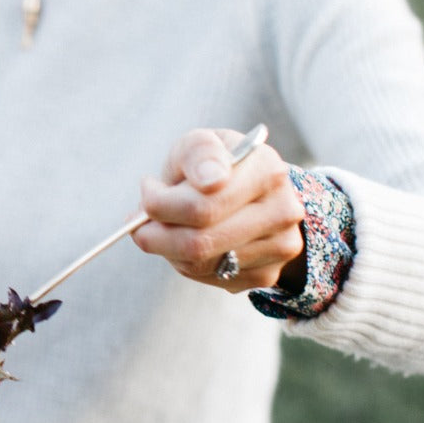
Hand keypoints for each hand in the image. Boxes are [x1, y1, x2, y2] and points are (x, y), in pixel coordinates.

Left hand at [131, 128, 305, 291]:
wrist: (243, 189)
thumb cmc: (211, 164)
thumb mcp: (199, 144)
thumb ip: (200, 154)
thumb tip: (210, 180)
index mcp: (267, 171)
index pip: (202, 206)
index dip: (160, 203)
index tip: (147, 188)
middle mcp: (283, 211)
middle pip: (199, 242)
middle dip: (155, 234)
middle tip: (140, 219)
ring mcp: (280, 247)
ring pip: (200, 264)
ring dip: (167, 248)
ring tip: (164, 225)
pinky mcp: (267, 273)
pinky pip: (209, 278)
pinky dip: (184, 262)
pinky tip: (185, 240)